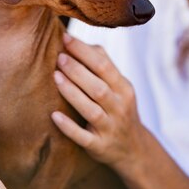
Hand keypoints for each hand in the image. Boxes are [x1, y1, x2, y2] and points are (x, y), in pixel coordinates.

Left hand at [51, 33, 145, 175]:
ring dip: (73, 93)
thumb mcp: (120, 86)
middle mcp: (119, 108)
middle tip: (59, 57)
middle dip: (77, 71)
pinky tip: (54, 116)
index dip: (84, 51)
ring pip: (92, 110)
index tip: (66, 38)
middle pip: (98, 87)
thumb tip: (81, 43)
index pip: (104, 66)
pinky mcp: (99, 147)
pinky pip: (84, 137)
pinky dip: (69, 127)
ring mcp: (110, 128)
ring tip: (55, 76)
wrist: (133, 149)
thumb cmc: (119, 108)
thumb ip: (104, 65)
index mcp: (123, 88)